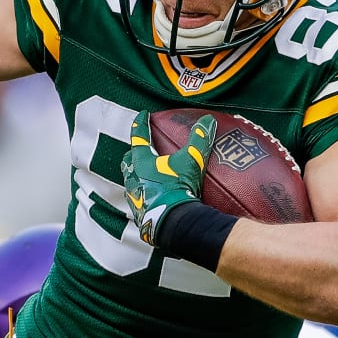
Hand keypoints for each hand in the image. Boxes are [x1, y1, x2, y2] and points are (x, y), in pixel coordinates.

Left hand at [119, 111, 216, 244]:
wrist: (172, 222)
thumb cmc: (179, 188)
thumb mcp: (191, 162)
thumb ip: (199, 139)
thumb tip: (207, 121)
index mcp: (142, 162)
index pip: (139, 137)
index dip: (141, 124)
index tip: (142, 115)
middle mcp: (134, 177)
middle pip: (129, 159)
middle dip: (134, 152)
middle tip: (142, 148)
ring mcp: (135, 196)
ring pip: (130, 180)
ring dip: (136, 174)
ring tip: (146, 173)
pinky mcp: (138, 212)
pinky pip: (137, 198)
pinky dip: (143, 193)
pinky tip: (151, 196)